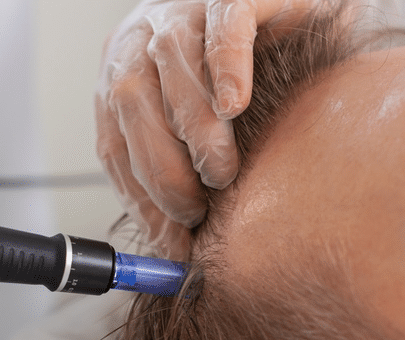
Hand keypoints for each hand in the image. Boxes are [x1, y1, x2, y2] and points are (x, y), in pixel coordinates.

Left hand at [96, 0, 308, 255]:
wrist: (290, 7)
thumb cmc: (249, 83)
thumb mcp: (202, 132)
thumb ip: (182, 174)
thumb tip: (176, 250)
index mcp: (125, 78)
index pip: (114, 143)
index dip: (140, 197)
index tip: (172, 240)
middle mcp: (143, 41)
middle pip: (130, 104)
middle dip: (162, 169)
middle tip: (198, 207)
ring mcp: (185, 10)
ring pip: (172, 66)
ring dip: (194, 130)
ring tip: (221, 172)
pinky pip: (223, 24)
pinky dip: (227, 66)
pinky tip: (235, 104)